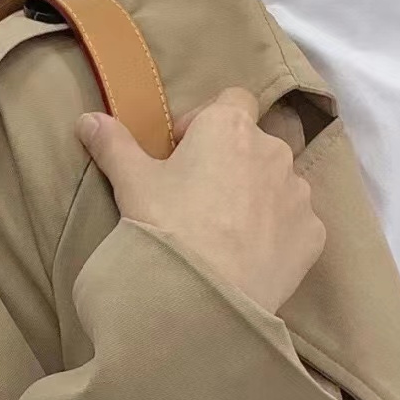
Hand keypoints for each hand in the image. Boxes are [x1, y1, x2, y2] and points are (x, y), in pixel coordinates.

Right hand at [75, 86, 324, 314]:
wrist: (204, 299)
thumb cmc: (167, 228)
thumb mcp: (131, 184)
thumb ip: (113, 145)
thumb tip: (87, 119)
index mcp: (230, 126)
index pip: (231, 100)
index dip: (206, 123)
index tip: (183, 154)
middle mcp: (273, 150)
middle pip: (255, 145)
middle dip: (232, 165)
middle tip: (200, 202)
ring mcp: (298, 193)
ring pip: (278, 185)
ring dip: (258, 199)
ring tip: (227, 236)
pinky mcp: (312, 235)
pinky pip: (295, 226)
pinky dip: (278, 235)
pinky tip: (251, 259)